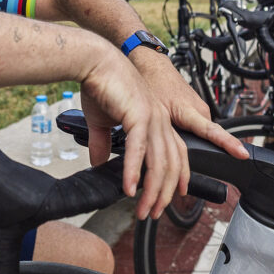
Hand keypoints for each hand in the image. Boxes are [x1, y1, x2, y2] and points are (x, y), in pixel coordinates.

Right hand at [79, 48, 188, 219]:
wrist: (94, 60)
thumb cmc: (100, 84)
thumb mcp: (102, 121)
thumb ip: (103, 143)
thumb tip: (99, 163)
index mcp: (157, 119)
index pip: (177, 154)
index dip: (179, 177)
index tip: (176, 196)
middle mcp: (160, 120)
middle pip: (171, 165)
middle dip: (164, 193)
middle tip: (153, 213)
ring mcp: (152, 118)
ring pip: (159, 163)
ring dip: (151, 191)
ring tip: (143, 210)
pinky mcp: (139, 115)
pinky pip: (140, 150)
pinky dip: (135, 172)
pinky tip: (129, 188)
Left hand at [129, 50, 249, 161]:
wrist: (155, 68)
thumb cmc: (153, 85)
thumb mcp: (155, 114)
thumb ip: (164, 135)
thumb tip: (164, 155)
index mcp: (190, 110)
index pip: (213, 131)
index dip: (228, 144)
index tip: (242, 154)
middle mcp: (201, 109)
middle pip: (209, 139)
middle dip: (203, 152)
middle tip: (185, 166)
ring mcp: (201, 108)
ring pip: (203, 134)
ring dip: (195, 141)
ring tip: (175, 144)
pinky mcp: (198, 109)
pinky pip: (200, 126)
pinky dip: (193, 133)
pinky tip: (178, 133)